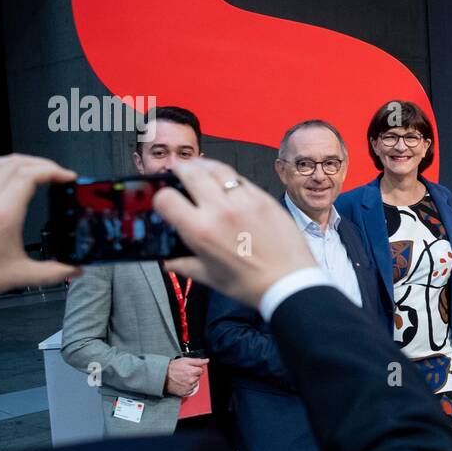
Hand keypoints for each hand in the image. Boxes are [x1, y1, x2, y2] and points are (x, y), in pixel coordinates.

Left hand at [0, 154, 80, 299]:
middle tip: (58, 173)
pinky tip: (14, 179)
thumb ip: (54, 273)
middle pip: (16, 163)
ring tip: (39, 170)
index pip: (28, 176)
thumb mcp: (21, 275)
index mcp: (2, 215)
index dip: (52, 171)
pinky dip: (6, 168)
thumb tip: (75, 269)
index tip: (67, 177)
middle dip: (43, 164)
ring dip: (24, 161)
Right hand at [154, 158, 314, 308]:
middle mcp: (220, 210)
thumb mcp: (210, 277)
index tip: (165, 199)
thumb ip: (185, 265)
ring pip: (217, 168)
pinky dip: (230, 178)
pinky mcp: (264, 198)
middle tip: (178, 171)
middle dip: (180, 169)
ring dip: (204, 166)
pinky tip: (228, 184)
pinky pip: (241, 179)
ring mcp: (244, 201)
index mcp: (201, 231)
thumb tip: (169, 260)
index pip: (166, 198)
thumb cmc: (253, 284)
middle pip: (190, 172)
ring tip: (200, 169)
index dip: (161, 197)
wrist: (290, 282)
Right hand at [165, 356, 207, 396]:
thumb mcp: (185, 360)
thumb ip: (197, 361)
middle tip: (185, 373)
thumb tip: (206, 360)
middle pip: (198, 377)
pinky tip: (182, 383)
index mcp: (192, 372)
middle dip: (194, 375)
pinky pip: (190, 390)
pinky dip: (187, 387)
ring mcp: (188, 387)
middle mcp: (191, 380)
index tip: (191, 368)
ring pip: (195, 383)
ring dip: (191, 381)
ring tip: (182, 378)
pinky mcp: (185, 392)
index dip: (196, 368)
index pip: (201, 370)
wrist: (162, 377)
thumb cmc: (172, 368)